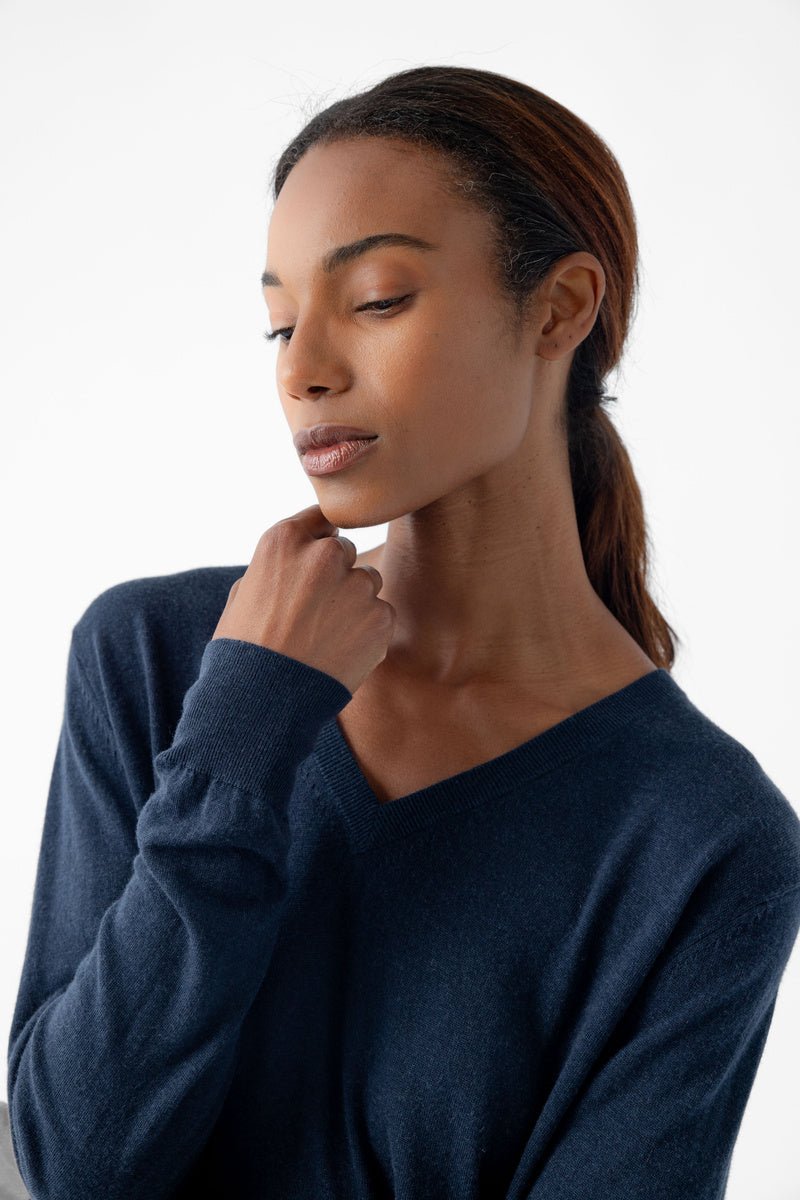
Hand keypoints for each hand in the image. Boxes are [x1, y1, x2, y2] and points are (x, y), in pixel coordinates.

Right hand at [211, 504, 394, 694]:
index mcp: (284, 539)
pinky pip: (382, 614)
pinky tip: (339, 653)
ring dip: (354, 602)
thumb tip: (303, 553)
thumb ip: (280, 563)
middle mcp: (324, 554)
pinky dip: (367, 632)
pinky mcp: (380, 617)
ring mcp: (356, 585)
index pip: (320, 519)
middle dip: (334, 576)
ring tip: (323, 637)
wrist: (260, 703)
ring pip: (367, 581)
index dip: (317, 542)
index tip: (311, 565)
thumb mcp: (244, 592)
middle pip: (345, 552)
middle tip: (311, 614)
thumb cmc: (243, 650)